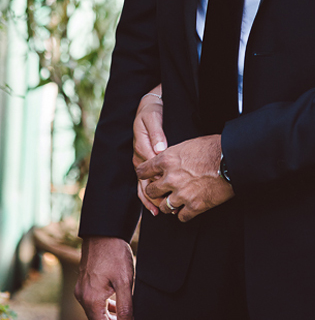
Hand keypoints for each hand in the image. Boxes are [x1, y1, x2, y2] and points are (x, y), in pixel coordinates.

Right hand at [75, 236, 135, 319]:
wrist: (103, 231)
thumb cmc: (114, 253)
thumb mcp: (125, 280)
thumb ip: (127, 307)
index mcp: (91, 301)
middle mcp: (84, 299)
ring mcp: (83, 291)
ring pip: (99, 316)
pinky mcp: (87, 284)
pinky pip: (97, 305)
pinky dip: (109, 311)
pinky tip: (121, 311)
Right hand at [133, 85, 167, 216]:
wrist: (147, 107)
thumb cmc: (151, 112)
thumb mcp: (153, 118)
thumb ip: (157, 133)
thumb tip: (159, 149)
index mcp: (141, 146)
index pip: (150, 166)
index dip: (160, 178)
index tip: (171, 188)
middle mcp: (138, 157)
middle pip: (144, 180)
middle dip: (154, 194)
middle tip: (166, 207)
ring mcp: (139, 162)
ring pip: (142, 185)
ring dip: (150, 199)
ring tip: (159, 212)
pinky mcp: (143, 164)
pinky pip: (143, 183)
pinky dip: (148, 196)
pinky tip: (154, 208)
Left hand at [135, 135, 233, 222]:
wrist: (232, 160)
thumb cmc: (214, 148)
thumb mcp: (188, 144)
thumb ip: (174, 155)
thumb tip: (167, 161)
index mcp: (167, 160)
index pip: (142, 171)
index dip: (144, 174)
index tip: (147, 176)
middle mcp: (171, 178)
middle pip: (150, 191)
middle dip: (155, 191)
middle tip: (161, 190)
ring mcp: (182, 194)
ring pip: (164, 207)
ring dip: (169, 204)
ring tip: (176, 200)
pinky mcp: (194, 206)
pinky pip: (181, 217)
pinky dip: (184, 213)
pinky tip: (189, 207)